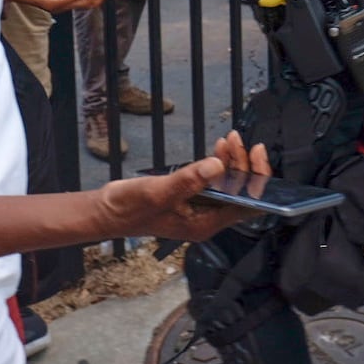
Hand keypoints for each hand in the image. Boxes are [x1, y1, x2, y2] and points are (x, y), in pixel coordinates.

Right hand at [96, 131, 272, 241]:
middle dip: (245, 164)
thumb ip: (188, 180)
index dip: (258, 180)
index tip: (257, 155)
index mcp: (206, 224)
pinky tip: (219, 149)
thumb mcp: (158, 192)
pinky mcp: (192, 198)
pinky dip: (219, 163)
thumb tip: (217, 165)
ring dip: (233, 161)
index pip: (247, 204)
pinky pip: (214, 180)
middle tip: (239, 141)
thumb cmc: (129, 209)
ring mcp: (201, 208)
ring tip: (229, 139)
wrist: (105, 212)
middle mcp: (208, 218)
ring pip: (229, 184)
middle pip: (241, 192)